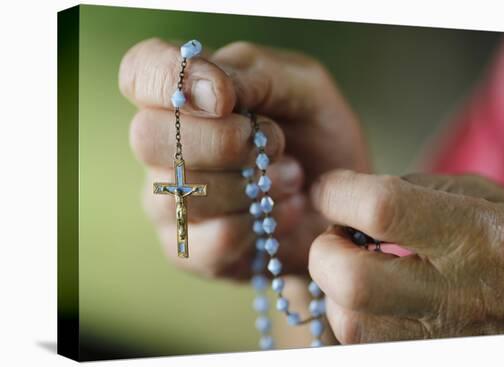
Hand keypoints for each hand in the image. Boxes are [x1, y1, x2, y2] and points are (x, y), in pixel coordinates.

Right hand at [119, 38, 368, 278]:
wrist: (341, 201)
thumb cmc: (317, 135)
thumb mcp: (303, 87)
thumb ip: (253, 75)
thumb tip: (207, 93)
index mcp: (186, 95)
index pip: (140, 71)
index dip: (168, 78)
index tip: (224, 98)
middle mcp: (165, 148)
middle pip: (146, 136)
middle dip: (223, 141)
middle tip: (275, 144)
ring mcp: (170, 201)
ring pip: (182, 193)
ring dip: (252, 186)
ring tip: (292, 179)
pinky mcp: (190, 250)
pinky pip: (210, 241)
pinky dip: (260, 225)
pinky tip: (286, 212)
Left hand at [309, 170, 503, 342]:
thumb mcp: (482, 198)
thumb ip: (413, 190)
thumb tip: (349, 197)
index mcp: (474, 235)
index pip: (382, 209)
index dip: (338, 194)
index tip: (329, 191)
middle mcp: (457, 293)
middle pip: (352, 282)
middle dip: (325, 253)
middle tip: (337, 238)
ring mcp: (444, 340)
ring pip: (351, 326)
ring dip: (337, 292)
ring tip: (359, 270)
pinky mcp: (429, 358)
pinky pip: (366, 346)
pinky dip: (357, 319)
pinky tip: (376, 301)